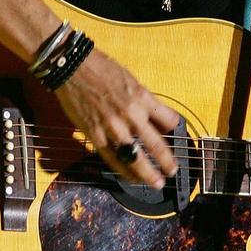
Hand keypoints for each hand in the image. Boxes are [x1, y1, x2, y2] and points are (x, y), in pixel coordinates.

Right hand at [54, 47, 180, 188]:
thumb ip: (144, 100)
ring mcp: (113, 128)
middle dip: (167, 162)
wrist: (73, 68)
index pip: (169, 120)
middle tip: (173, 171)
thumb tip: (157, 117)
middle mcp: (131, 115)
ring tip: (156, 183)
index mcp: (143, 98)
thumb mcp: (132, 80)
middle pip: (156, 145)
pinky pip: (113, 159)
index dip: (175, 131)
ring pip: (135, 158)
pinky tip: (131, 177)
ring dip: (148, 174)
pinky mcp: (95, 136)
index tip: (177, 138)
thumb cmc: (102, 69)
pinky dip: (124, 171)